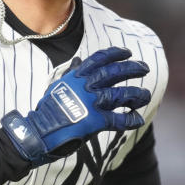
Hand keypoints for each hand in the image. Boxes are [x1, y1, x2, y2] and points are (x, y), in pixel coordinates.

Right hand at [1, 46, 150, 166]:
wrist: (39, 131)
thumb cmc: (48, 110)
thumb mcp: (59, 85)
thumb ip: (72, 73)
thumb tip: (78, 60)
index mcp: (77, 77)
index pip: (100, 59)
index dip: (116, 54)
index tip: (127, 53)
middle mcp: (86, 86)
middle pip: (115, 73)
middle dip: (132, 68)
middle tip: (144, 68)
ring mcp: (91, 103)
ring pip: (121, 94)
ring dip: (137, 94)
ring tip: (145, 95)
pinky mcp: (96, 121)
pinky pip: (119, 120)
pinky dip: (130, 120)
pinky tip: (138, 119)